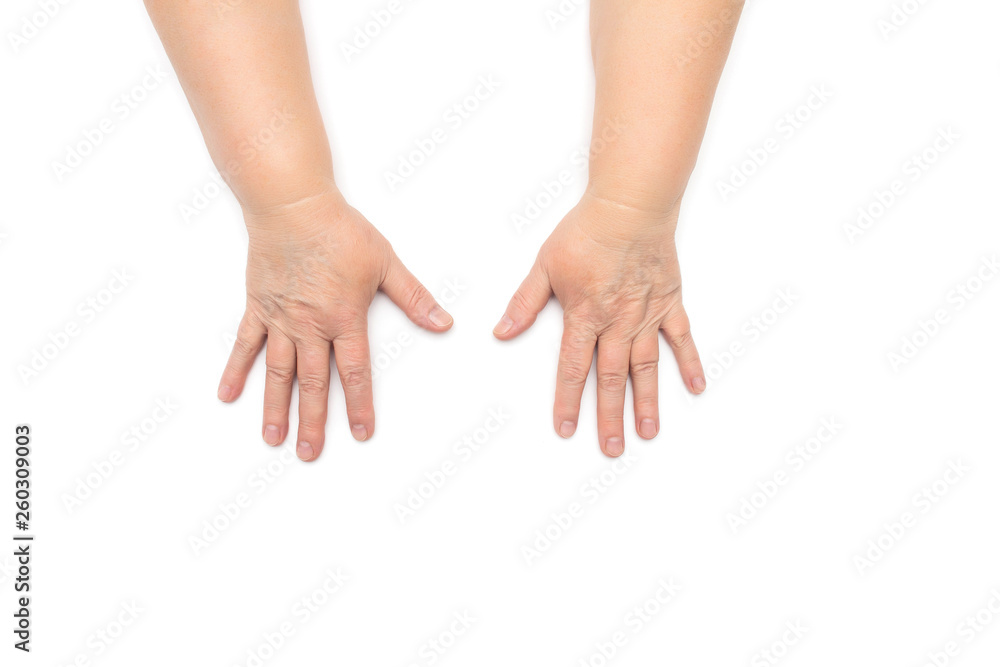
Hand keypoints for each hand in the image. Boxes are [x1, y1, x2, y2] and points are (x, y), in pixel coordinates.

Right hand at [217, 189, 452, 461]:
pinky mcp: (257, 306)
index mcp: (344, 317)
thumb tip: (444, 322)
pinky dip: (235, 371)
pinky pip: (244, 345)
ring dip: (275, 408)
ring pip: (278, 373)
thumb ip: (413, 298)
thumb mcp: (386, 263)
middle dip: (313, 422)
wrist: (292, 204)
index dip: (359, 405)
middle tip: (310, 453)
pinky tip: (228, 395)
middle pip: (312, 383)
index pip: (354, 372)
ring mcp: (280, 318)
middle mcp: (309, 325)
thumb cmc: (340, 230)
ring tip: (273, 439)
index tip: (361, 433)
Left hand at [494, 191, 705, 457]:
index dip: (567, 401)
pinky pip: (682, 339)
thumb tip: (502, 331)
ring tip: (647, 433)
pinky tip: (696, 388)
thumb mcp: (544, 266)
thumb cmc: (586, 232)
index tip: (565, 429)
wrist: (629, 205)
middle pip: (611, 379)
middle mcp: (617, 323)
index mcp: (584, 316)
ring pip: (646, 368)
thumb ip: (525, 303)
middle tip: (611, 449)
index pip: (571, 369)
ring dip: (647, 403)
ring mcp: (647, 315)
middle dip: (609, 417)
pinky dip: (690, 363)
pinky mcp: (670, 303)